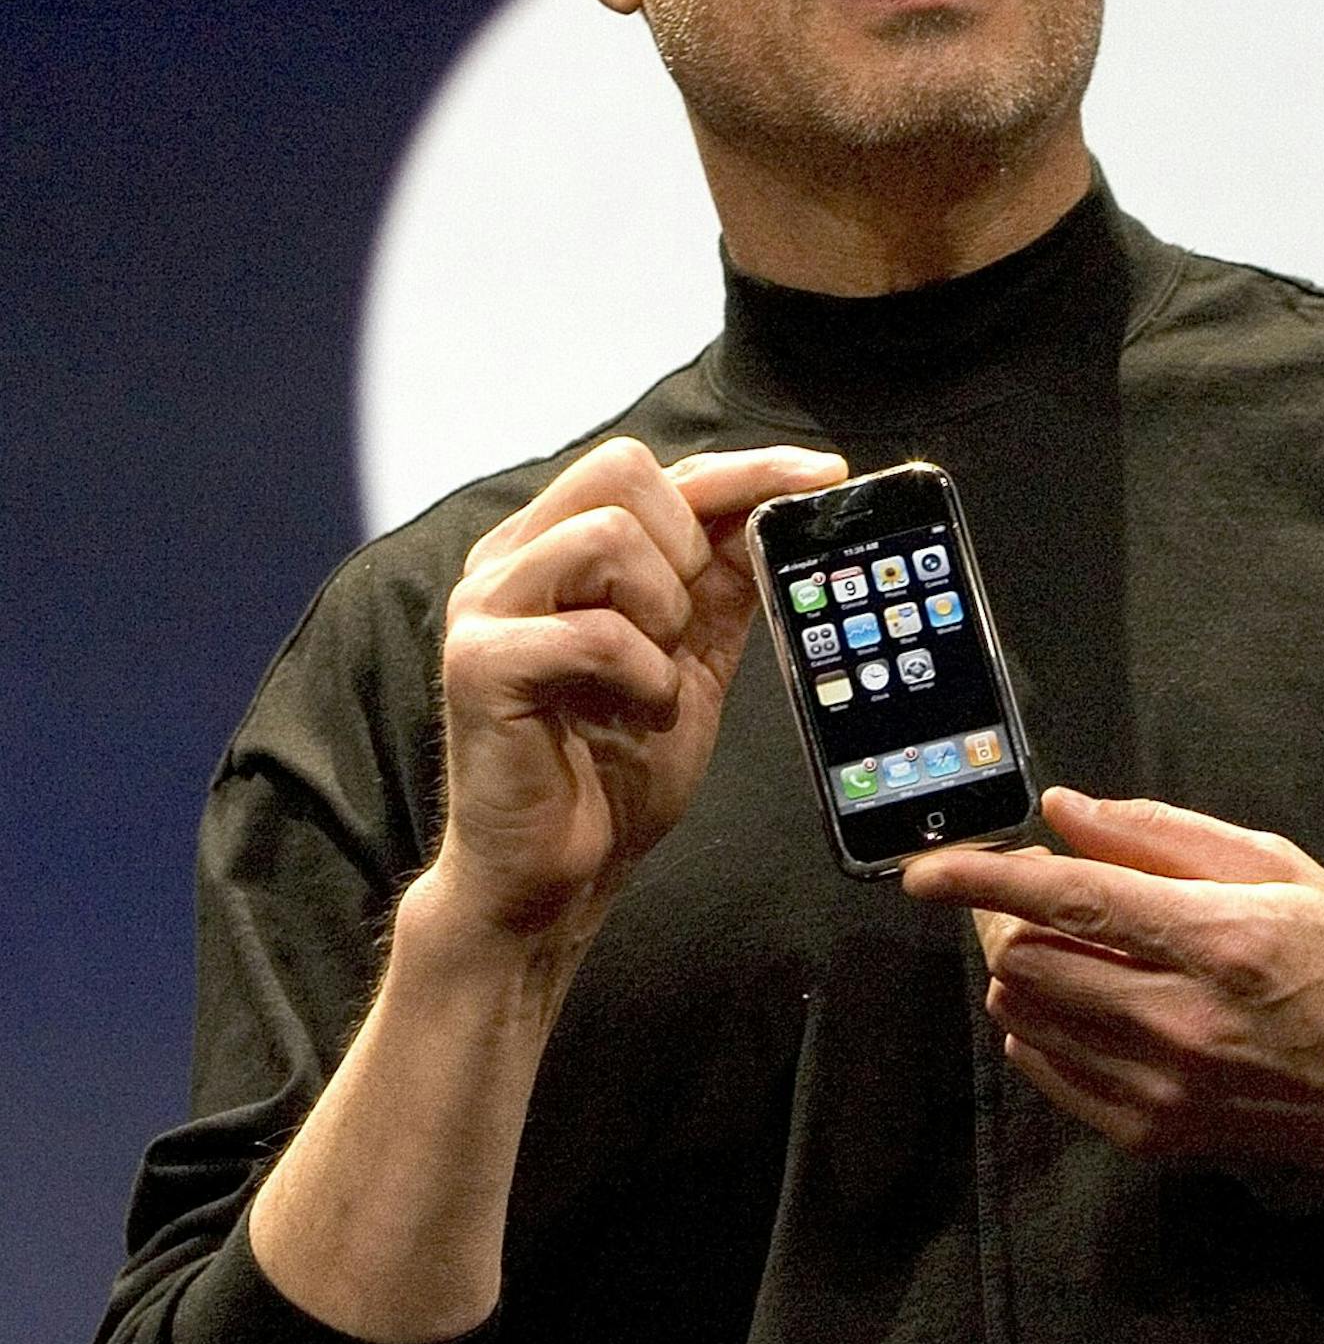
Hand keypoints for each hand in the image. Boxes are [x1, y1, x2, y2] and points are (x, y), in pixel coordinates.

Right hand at [431, 437, 845, 944]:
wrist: (557, 876)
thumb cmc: (614, 763)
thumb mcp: (691, 651)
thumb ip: (721, 576)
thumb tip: (782, 504)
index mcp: (555, 545)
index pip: (655, 468)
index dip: (746, 468)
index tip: (825, 476)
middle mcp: (512, 559)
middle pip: (621, 470)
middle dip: (685, 545)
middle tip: (685, 624)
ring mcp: (486, 606)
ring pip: (605, 535)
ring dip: (662, 612)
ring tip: (656, 673)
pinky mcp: (478, 664)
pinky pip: (594, 632)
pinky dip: (644, 676)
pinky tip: (641, 712)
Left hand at [903, 788, 1323, 1176]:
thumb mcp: (1276, 866)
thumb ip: (1162, 835)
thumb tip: (1064, 812)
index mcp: (1216, 939)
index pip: (1070, 899)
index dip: (985, 877)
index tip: (925, 870)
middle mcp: (1180, 1020)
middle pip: (1029, 959)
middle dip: (1008, 916)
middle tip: (1041, 893)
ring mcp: (1159, 1086)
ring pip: (1025, 1012)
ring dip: (1027, 966)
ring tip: (1082, 947)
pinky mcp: (1146, 1132)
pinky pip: (1043, 1066)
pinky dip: (1042, 1022)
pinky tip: (1092, 1000)